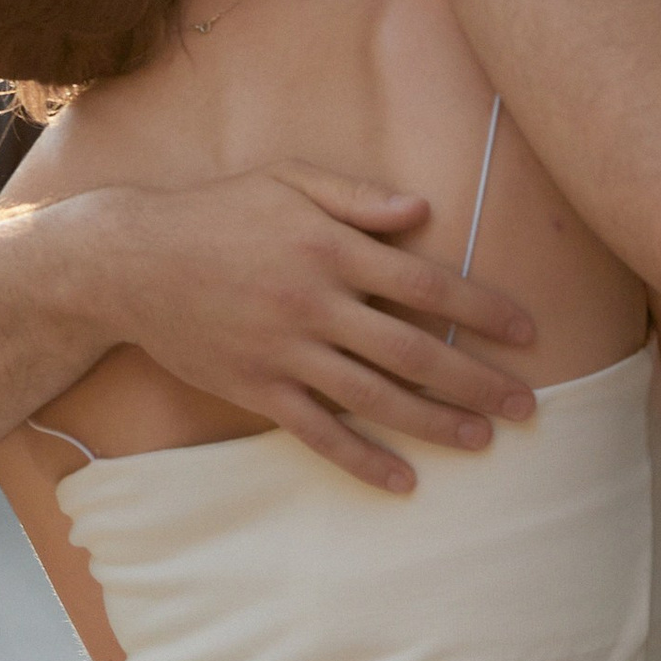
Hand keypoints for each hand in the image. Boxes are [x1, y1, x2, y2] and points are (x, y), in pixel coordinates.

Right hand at [58, 160, 537, 492]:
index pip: (427, 283)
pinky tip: (402, 480)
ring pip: (375, 397)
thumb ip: (358, 198)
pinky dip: (362, 459)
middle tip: (527, 404)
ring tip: (482, 440)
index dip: (483, 310)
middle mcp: (316, 302)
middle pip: (414, 350)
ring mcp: (286, 351)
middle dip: (477, 379)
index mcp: (332, 247)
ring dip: (434, 423)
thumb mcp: (288, 181)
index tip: (528, 333)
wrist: (132, 261)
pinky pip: (318, 432)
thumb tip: (424, 211)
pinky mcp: (257, 388)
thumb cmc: (219, 213)